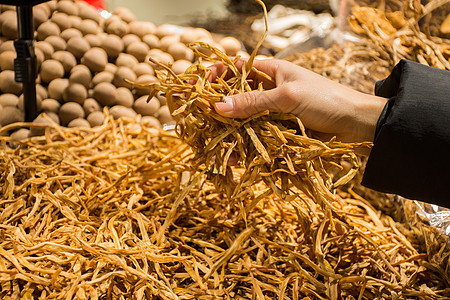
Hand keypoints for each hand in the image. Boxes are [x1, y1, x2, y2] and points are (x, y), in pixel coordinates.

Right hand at [209, 59, 386, 144]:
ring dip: (230, 133)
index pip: (236, 67)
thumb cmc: (325, 100)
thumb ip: (253, 102)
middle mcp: (268, 90)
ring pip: (243, 121)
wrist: (356, 124)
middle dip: (219, 111)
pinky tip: (237, 157)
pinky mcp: (278, 131)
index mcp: (270, 71)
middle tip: (202, 124)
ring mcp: (272, 112)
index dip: (216, 74)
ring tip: (220, 148)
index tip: (200, 88)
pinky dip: (246, 146)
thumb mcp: (287, 97)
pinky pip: (256, 137)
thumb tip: (218, 106)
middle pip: (235, 97)